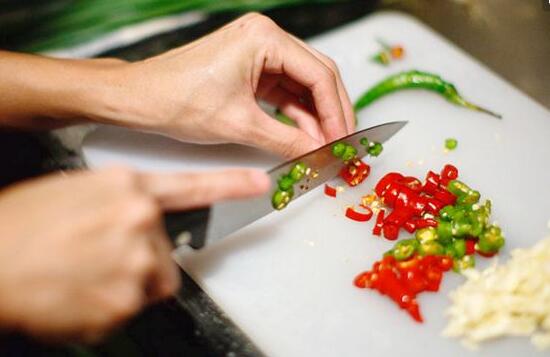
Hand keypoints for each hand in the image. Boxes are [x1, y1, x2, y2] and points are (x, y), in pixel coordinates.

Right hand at [0, 167, 268, 341]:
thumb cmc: (22, 225)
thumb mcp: (77, 191)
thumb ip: (121, 201)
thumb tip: (146, 215)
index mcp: (127, 187)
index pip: (192, 186)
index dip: (230, 185)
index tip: (259, 183)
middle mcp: (140, 220)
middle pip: (167, 252)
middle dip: (142, 260)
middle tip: (98, 259)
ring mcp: (137, 260)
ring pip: (152, 282)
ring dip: (127, 284)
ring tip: (85, 276)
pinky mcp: (126, 299)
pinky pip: (130, 307)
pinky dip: (109, 307)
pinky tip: (79, 293)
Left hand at [103, 13, 354, 157]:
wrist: (138, 99)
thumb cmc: (176, 100)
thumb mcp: (239, 125)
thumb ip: (286, 141)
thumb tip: (318, 155)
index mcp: (264, 38)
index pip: (318, 75)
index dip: (337, 112)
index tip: (344, 141)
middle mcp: (265, 38)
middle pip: (316, 76)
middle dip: (331, 114)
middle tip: (342, 145)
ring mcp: (258, 52)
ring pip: (302, 86)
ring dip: (314, 117)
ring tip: (325, 147)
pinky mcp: (250, 68)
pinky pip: (283, 92)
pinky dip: (295, 115)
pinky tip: (304, 137)